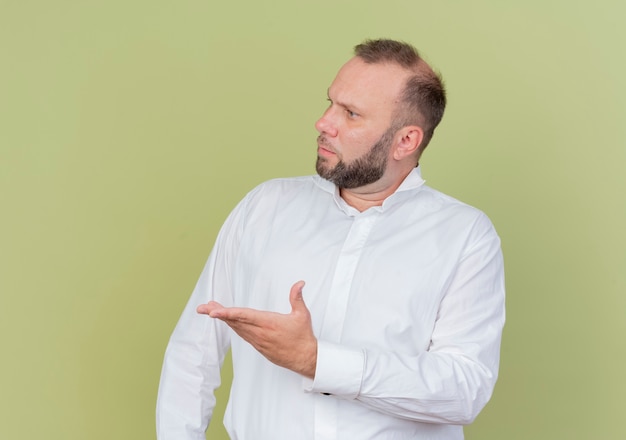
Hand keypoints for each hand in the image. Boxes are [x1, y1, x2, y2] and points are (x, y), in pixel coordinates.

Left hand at [196, 281, 316, 377]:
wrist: (304, 358)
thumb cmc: (303, 337)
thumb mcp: (302, 315)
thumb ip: (297, 298)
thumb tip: (300, 283)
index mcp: (268, 323)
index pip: (243, 316)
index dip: (227, 313)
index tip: (213, 312)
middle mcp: (259, 332)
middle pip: (234, 321)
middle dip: (218, 313)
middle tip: (203, 308)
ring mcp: (257, 340)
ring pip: (236, 328)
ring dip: (223, 319)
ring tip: (210, 310)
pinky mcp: (258, 345)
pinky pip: (241, 334)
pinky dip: (232, 326)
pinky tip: (226, 320)